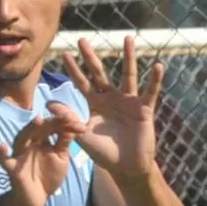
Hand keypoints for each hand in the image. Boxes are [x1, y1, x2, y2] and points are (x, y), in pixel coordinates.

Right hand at [0, 107, 86, 205]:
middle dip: (50, 122)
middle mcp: (29, 144)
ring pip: (21, 139)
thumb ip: (64, 142)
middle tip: (65, 117)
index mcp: (40, 140)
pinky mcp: (12, 169)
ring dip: (29, 129)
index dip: (64, 124)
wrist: (38, 198)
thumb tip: (77, 124)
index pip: (50, 127)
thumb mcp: (60, 157)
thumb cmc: (48, 175)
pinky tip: (3, 146)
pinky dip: (2, 154)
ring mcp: (19, 155)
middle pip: (37, 129)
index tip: (80, 124)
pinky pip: (4, 161)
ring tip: (38, 119)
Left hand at [54, 36, 162, 179]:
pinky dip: (155, 80)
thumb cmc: (103, 152)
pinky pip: (150, 91)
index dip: (73, 70)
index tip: (64, 54)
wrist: (126, 167)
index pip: (81, 83)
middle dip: (91, 57)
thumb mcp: (82, 135)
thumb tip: (48, 103)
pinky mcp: (144, 108)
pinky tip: (158, 66)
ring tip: (128, 38)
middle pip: (100, 73)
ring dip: (129, 57)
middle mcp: (111, 98)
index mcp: (95, 103)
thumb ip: (68, 118)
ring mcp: (128, 101)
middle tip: (82, 40)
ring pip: (128, 75)